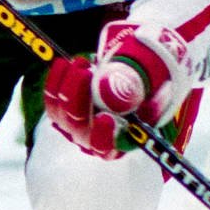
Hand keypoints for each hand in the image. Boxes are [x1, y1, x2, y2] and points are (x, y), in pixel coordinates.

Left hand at [43, 22, 192, 158]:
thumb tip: (158, 97)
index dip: (103, 134)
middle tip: (85, 72)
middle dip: (78, 98)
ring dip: (68, 84)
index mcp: (114, 143)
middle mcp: (90, 139)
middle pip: (78, 125)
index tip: (106, 117)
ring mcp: (72, 125)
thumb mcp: (153, 97)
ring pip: (61, 110)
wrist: (124, 86)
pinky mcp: (59, 110)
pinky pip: (51, 98)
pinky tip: (64, 63)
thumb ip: (154, 100)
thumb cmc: (141, 96)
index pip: (104, 147)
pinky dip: (55, 79)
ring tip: (82, 62)